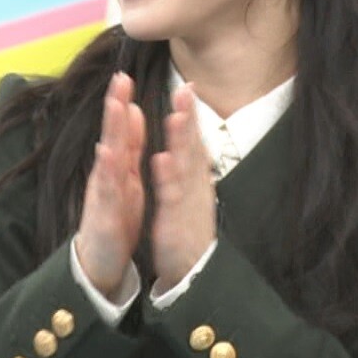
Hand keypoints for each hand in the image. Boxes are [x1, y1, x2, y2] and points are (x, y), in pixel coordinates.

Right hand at [75, 72, 145, 297]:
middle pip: (112, 135)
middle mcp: (108, 175)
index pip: (122, 129)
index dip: (122, 101)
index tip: (125, 73)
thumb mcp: (126, 176)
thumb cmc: (115, 215)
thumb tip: (131, 109)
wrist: (100, 262)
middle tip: (119, 78)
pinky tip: (107, 154)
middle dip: (115, 106)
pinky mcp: (104, 216)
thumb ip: (130, 144)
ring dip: (112, 132)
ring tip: (115, 107)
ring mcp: (103, 194)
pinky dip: (107, 173)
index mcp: (119, 166)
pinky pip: (106, 193)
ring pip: (108, 157)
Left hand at [150, 83, 217, 290]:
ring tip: (176, 116)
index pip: (193, 142)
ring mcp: (187, 203)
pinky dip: (168, 178)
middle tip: (185, 91)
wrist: (193, 270)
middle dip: (188, 118)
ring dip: (180, 141)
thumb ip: (187, 165)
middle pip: (192, 147)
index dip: (191, 115)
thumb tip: (188, 141)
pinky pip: (171, 197)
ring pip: (184, 167)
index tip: (188, 88)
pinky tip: (162, 159)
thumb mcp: (190, 193)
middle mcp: (195, 186)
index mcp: (194, 179)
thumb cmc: (189, 227)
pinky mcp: (176, 221)